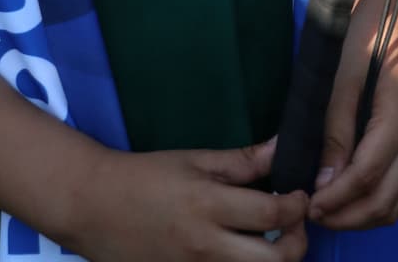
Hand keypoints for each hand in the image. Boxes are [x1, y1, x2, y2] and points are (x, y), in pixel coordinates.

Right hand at [75, 137, 306, 260]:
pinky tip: (244, 254)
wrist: (97, 207)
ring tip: (274, 242)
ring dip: (274, 261)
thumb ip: (242, 160)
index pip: (272, 214)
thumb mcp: (195, 159)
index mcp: (210, 205)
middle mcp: (206, 246)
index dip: (297, 206)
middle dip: (297, 243)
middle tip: (294, 225)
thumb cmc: (147, 176)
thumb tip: (283, 147)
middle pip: (274, 261)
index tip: (300, 196)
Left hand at [309, 56, 397, 230]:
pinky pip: (396, 192)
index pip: (366, 177)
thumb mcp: (339, 84)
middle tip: (313, 216)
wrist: (393, 23)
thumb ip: (334, 134)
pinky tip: (347, 200)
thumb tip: (324, 184)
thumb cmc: (362, 45)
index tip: (308, 207)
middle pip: (384, 202)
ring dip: (360, 217)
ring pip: (393, 204)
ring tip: (327, 213)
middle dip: (347, 218)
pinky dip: (372, 205)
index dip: (336, 199)